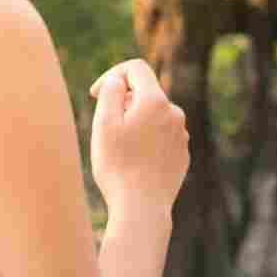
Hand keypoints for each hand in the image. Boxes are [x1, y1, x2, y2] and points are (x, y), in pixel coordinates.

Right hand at [87, 59, 189, 217]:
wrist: (141, 208)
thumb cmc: (118, 165)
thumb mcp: (104, 123)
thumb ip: (111, 91)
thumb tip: (118, 80)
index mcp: (155, 101)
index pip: (135, 68)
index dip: (112, 75)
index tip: (95, 95)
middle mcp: (174, 114)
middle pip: (145, 93)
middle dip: (122, 103)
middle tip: (103, 129)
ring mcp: (181, 135)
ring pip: (153, 117)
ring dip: (134, 123)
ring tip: (119, 149)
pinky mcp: (181, 155)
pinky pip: (161, 137)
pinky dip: (146, 141)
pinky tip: (133, 163)